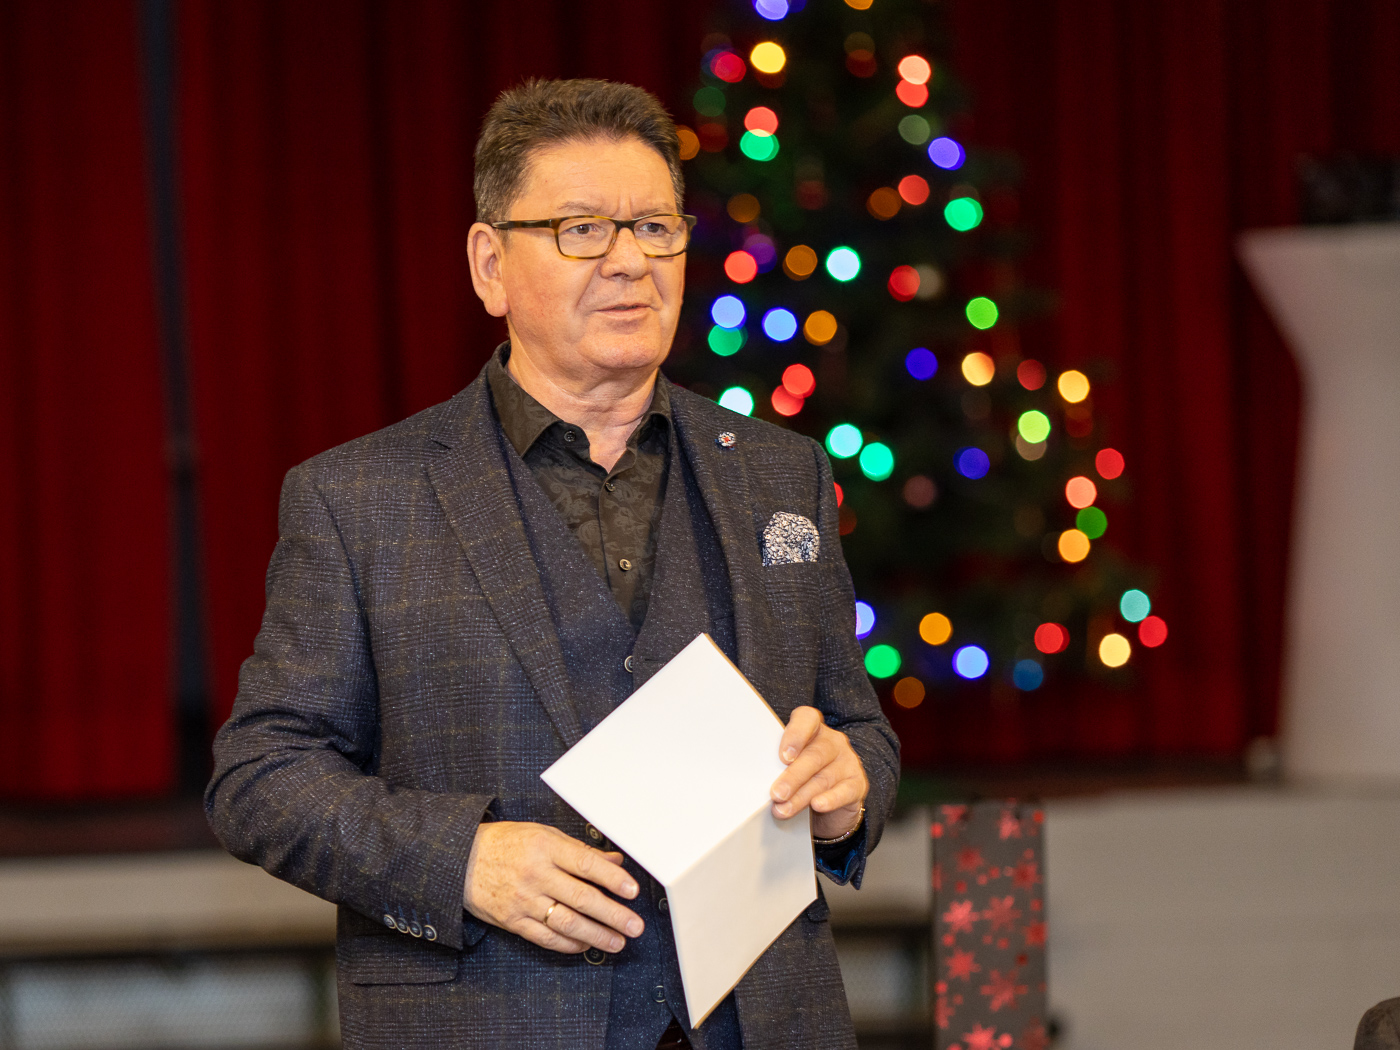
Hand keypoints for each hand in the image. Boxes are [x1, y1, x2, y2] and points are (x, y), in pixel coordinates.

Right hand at [463, 821, 643, 953]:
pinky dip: (569, 944)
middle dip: (613, 915)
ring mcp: (524, 900)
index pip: (586, 864)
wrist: (461, 860)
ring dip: (596, 935)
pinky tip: (585, 945)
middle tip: (634, 925)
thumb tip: (613, 860)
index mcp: (545, 847)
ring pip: (567, 923)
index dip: (612, 878)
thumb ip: (579, 850)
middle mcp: (536, 874)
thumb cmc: (505, 843)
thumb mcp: (543, 834)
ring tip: (616, 941)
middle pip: (581, 898)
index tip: (632, 890)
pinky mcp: (513, 921)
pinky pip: (546, 937)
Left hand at [769, 706, 867, 839]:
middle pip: (813, 755)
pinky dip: (830, 799)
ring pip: (823, 778)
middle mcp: (832, 742)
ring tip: (783, 809)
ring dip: (801, 796)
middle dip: (792, 777)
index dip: (795, 735)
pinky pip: (844, 791)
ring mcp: (847, 761)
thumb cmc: (803, 778)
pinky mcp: (858, 784)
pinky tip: (817, 805)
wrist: (830, 805)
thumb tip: (757, 781)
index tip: (783, 756)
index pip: (807, 719)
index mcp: (813, 729)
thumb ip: (778, 766)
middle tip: (776, 794)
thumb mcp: (789, 766)